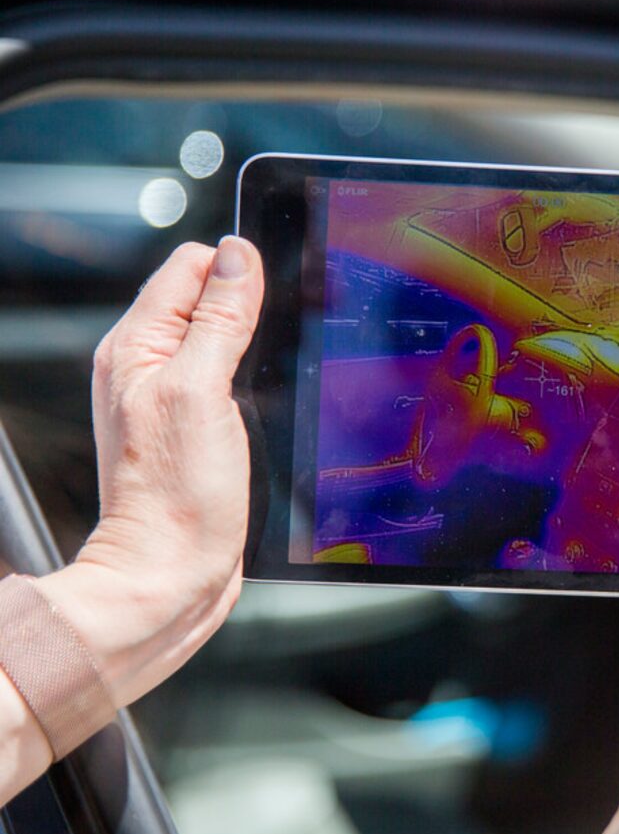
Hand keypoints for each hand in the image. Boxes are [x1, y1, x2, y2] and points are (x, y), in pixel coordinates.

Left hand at [41, 236, 263, 707]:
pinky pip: (234, 380)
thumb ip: (219, 319)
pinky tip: (264, 411)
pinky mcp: (198, 429)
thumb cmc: (174, 498)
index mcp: (136, 345)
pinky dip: (257, 385)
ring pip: (228, 340)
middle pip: (211, 299)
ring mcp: (173, 398)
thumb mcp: (201, 391)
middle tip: (266, 353)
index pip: (191, 266)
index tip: (266, 305)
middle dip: (252, 310)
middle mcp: (148, 366)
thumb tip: (239, 257)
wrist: (170, 576)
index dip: (237, 272)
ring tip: (262, 390)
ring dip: (257, 350)